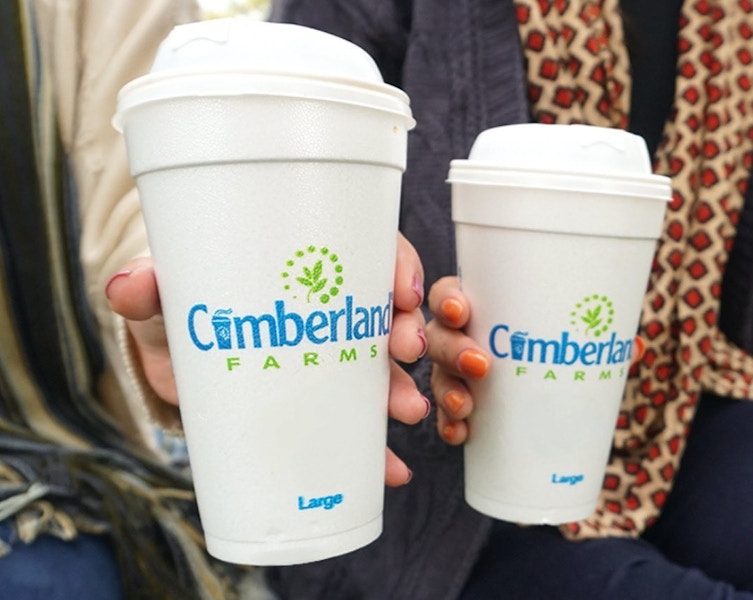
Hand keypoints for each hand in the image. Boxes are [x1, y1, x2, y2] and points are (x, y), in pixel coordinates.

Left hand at [105, 233, 428, 486]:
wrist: (169, 358)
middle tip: (403, 347)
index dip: (394, 263)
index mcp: (303, 266)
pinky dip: (375, 448)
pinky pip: (355, 424)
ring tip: (404, 410)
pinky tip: (390, 469)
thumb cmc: (177, 308)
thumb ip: (147, 289)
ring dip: (400, 388)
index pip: (364, 249)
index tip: (402, 288)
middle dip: (404, 328)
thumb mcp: (165, 295)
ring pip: (380, 367)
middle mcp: (325, 309)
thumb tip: (130, 286)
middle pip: (383, 308)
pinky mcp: (313, 404)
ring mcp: (324, 358)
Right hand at [426, 278, 647, 446]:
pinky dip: (450, 425)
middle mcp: (457, 337)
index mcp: (479, 308)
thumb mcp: (569, 337)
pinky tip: (462, 434)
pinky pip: (445, 416)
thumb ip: (595, 335)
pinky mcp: (457, 406)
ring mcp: (452, 373)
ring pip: (437, 377)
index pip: (448, 293)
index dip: (448, 299)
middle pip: (438, 336)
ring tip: (467, 407)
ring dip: (448, 391)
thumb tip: (632, 347)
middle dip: (453, 350)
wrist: (545, 393)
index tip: (463, 310)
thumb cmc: (549, 347)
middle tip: (482, 366)